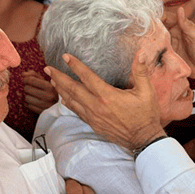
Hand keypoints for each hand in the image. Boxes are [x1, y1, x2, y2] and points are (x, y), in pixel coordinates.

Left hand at [21, 70, 57, 114]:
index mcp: (49, 86)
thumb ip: (34, 75)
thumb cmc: (51, 91)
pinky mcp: (42, 112)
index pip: (31, 80)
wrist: (60, 105)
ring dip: (28, 96)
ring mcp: (45, 105)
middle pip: (27, 89)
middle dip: (27, 87)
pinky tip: (33, 102)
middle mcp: (48, 96)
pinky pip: (29, 106)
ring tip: (33, 95)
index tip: (25, 80)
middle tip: (31, 88)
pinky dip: (29, 103)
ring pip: (26, 98)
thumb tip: (23, 74)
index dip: (25, 79)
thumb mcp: (46, 81)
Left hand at [44, 55, 162, 150]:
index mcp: (107, 96)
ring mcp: (94, 117)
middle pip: (73, 89)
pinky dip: (69, 104)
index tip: (65, 57)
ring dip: (60, 90)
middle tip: (48, 68)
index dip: (75, 65)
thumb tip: (141, 53)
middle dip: (59, 78)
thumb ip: (141, 72)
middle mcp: (97, 106)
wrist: (143, 140)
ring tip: (52, 81)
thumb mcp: (147, 92)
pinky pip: (77, 112)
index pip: (87, 77)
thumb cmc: (146, 115)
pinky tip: (64, 99)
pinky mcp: (94, 125)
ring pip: (72, 102)